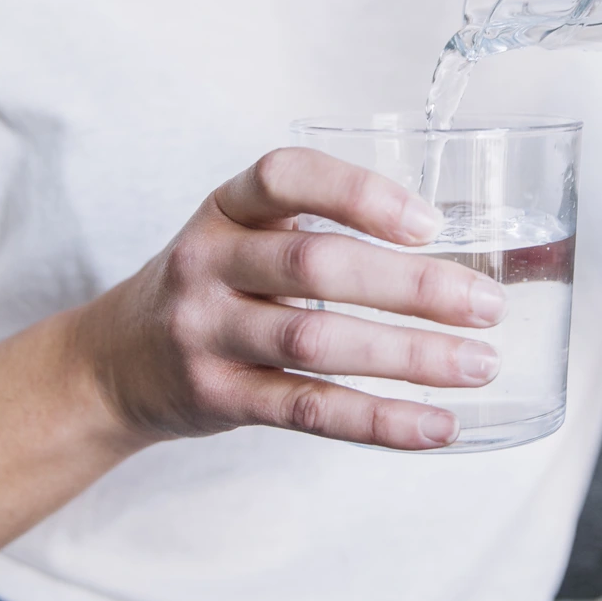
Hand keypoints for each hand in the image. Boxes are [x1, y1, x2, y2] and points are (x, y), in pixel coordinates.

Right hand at [77, 148, 505, 450]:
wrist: (114, 362)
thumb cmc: (215, 285)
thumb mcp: (246, 236)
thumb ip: (325, 232)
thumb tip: (464, 243)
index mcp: (226, 207)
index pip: (285, 176)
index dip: (359, 192)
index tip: (430, 223)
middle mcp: (208, 260)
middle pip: (315, 265)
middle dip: (411, 286)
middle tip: (487, 304)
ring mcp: (205, 331)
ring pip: (315, 342)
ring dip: (408, 356)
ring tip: (479, 363)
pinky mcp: (217, 396)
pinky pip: (306, 409)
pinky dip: (378, 420)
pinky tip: (436, 424)